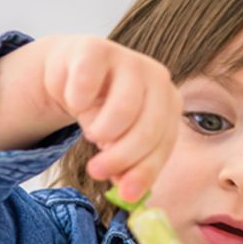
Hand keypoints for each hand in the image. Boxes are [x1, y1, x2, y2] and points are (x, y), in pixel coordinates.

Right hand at [44, 35, 182, 200]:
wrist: (73, 74)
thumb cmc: (104, 112)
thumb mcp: (119, 143)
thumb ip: (128, 168)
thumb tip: (128, 195)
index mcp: (170, 104)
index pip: (163, 144)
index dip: (144, 172)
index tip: (125, 194)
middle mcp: (157, 79)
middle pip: (147, 130)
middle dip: (121, 158)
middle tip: (96, 172)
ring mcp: (129, 59)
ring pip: (123, 110)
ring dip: (100, 131)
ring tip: (90, 132)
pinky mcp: (98, 48)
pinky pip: (87, 85)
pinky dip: (77, 102)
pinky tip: (75, 103)